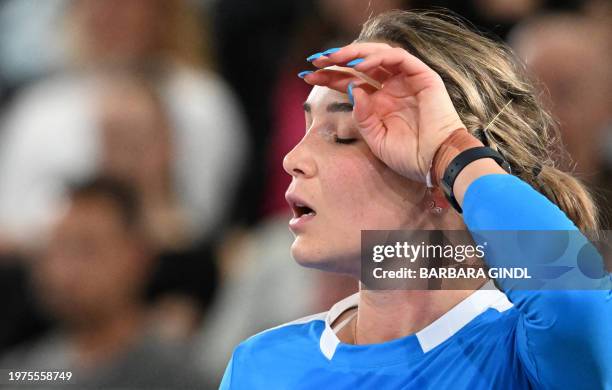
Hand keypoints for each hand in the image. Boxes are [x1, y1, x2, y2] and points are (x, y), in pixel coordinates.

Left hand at [303, 42, 464, 183]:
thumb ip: (361, 115)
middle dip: (337, 61)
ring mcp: (407, 80)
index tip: (306, 76)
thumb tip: (351, 88)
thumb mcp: (375, 138)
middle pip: (360, 65)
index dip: (329, 77)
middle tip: (315, 61)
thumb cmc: (408, 156)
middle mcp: (392, 88)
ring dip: (355, 53)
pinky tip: (361, 65)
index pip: (350, 82)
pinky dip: (378, 58)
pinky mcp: (423, 76)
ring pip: (378, 55)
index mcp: (380, 103)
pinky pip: (398, 58)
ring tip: (334, 58)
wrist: (435, 163)